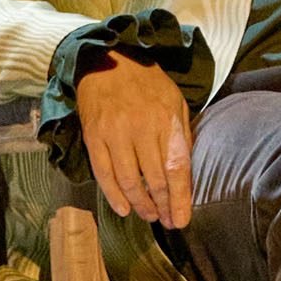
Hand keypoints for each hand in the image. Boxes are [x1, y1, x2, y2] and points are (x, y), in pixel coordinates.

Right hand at [75, 54, 193, 227]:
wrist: (108, 59)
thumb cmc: (147, 82)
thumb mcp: (174, 100)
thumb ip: (181, 134)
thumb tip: (186, 172)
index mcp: (165, 117)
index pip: (176, 166)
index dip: (180, 197)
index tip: (182, 219)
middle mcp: (140, 126)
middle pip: (153, 178)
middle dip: (163, 206)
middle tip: (168, 222)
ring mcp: (115, 132)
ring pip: (128, 180)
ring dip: (140, 205)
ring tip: (149, 216)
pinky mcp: (94, 136)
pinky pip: (104, 174)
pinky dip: (113, 196)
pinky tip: (124, 209)